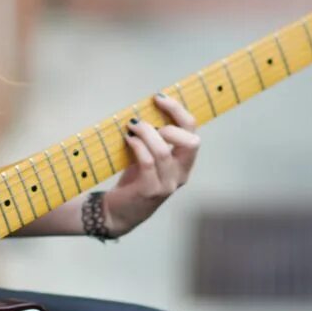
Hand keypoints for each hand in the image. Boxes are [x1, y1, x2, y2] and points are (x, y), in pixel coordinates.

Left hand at [104, 93, 200, 236]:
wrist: (118, 213)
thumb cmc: (134, 181)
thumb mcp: (149, 158)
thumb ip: (154, 140)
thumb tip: (145, 109)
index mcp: (184, 163)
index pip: (193, 132)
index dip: (179, 111)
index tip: (159, 98)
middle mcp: (181, 174)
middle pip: (191, 141)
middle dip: (171, 121)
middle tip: (147, 119)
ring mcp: (167, 184)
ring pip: (164, 151)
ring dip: (146, 133)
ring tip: (132, 126)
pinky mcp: (150, 190)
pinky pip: (148, 162)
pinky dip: (138, 145)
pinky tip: (128, 139)